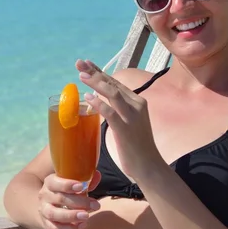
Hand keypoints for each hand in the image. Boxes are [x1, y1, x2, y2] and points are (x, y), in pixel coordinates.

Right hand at [37, 171, 100, 228]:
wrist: (47, 205)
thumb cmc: (63, 192)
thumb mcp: (71, 183)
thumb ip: (85, 180)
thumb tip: (97, 176)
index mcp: (50, 182)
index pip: (55, 182)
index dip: (67, 184)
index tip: (81, 186)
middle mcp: (45, 196)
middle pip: (60, 199)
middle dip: (79, 202)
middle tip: (94, 205)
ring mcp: (44, 210)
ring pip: (54, 214)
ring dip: (72, 216)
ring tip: (86, 216)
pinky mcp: (46, 224)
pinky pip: (55, 228)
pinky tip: (81, 226)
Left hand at [76, 59, 161, 176]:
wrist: (148, 165)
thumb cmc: (136, 145)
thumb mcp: (129, 121)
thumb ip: (118, 109)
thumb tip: (99, 100)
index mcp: (137, 101)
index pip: (115, 82)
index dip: (100, 72)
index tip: (86, 64)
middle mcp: (136, 104)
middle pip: (113, 84)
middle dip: (95, 72)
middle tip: (79, 63)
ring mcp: (132, 116)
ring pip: (113, 93)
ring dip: (96, 83)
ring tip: (81, 75)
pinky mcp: (125, 128)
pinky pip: (110, 112)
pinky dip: (98, 103)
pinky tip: (87, 97)